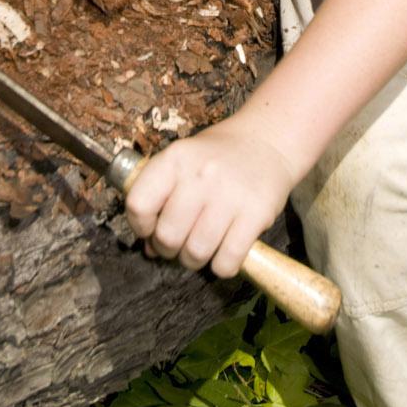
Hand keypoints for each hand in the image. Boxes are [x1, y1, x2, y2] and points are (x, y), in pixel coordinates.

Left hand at [124, 113, 298, 278]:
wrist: (267, 141)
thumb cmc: (217, 156)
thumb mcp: (183, 161)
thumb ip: (162, 198)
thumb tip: (150, 248)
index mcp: (176, 158)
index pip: (139, 204)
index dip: (140, 226)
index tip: (150, 229)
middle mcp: (201, 174)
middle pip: (168, 236)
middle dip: (169, 249)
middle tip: (179, 243)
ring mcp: (229, 194)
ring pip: (196, 253)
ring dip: (194, 259)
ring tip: (201, 246)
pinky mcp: (256, 214)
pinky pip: (227, 261)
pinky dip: (222, 265)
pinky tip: (224, 251)